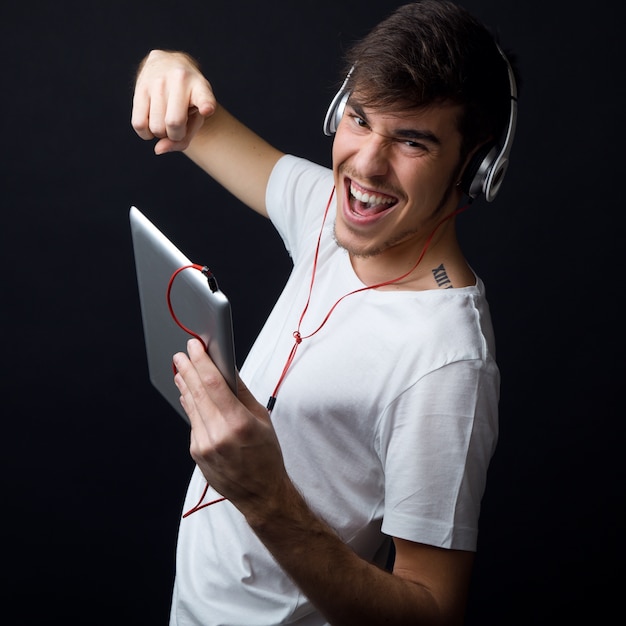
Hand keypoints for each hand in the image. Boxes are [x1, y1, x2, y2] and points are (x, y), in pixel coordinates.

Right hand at [131, 50, 215, 153]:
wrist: (168, 64)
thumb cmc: (186, 100)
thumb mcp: (195, 117)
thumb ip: (183, 140)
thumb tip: (158, 149)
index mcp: (200, 86)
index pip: (204, 98)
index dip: (206, 105)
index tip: (207, 110)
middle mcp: (179, 79)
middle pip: (174, 123)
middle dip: (175, 135)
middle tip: (177, 127)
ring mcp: (158, 81)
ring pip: (156, 127)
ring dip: (160, 134)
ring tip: (164, 122)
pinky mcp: (140, 86)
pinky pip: (139, 123)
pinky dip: (145, 133)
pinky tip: (151, 126)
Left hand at [173, 339, 289, 516]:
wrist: (261, 493)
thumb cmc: (266, 455)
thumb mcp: (262, 418)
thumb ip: (241, 392)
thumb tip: (227, 367)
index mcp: (238, 423)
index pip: (213, 384)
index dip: (201, 361)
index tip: (195, 346)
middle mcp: (217, 435)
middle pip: (196, 392)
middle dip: (187, 368)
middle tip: (183, 353)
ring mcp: (203, 445)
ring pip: (191, 406)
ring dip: (184, 384)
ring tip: (181, 368)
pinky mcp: (196, 452)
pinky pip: (192, 421)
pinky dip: (190, 404)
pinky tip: (188, 393)